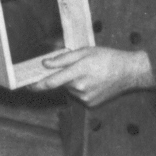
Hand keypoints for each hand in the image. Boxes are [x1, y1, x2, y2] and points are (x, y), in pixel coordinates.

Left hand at [32, 46, 151, 107]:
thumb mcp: (85, 52)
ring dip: (73, 82)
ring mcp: (86, 97)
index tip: (27, 85)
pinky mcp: (91, 103)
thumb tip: (45, 63)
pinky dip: (81, 89)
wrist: (128, 72)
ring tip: (89, 73)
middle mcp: (80, 87)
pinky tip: (93, 82)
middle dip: (63, 77)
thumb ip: (63, 59)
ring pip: (70, 89)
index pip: (52, 81)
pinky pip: (79, 95)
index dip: (37, 84)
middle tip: (77, 68)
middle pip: (61, 84)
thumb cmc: (107, 58)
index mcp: (78, 71)